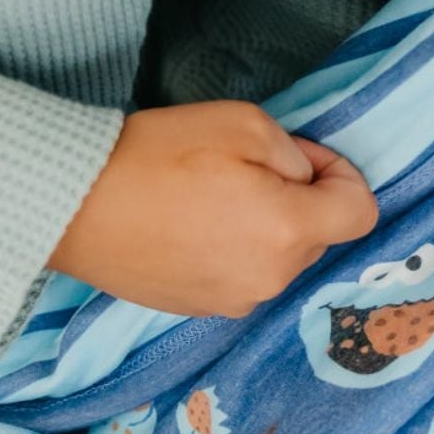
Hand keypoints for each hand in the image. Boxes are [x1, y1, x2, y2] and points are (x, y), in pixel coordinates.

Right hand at [49, 101, 378, 317]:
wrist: (73, 205)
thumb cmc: (157, 155)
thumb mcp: (243, 123)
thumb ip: (295, 152)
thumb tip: (308, 177)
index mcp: (289, 231)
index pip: (361, 213)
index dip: (342, 177)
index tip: (305, 160)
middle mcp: (270, 278)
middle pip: (317, 236)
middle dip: (297, 201)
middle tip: (243, 168)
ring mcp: (234, 301)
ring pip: (277, 258)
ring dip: (263, 229)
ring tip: (208, 197)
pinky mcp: (200, 309)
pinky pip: (239, 276)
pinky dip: (229, 252)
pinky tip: (187, 226)